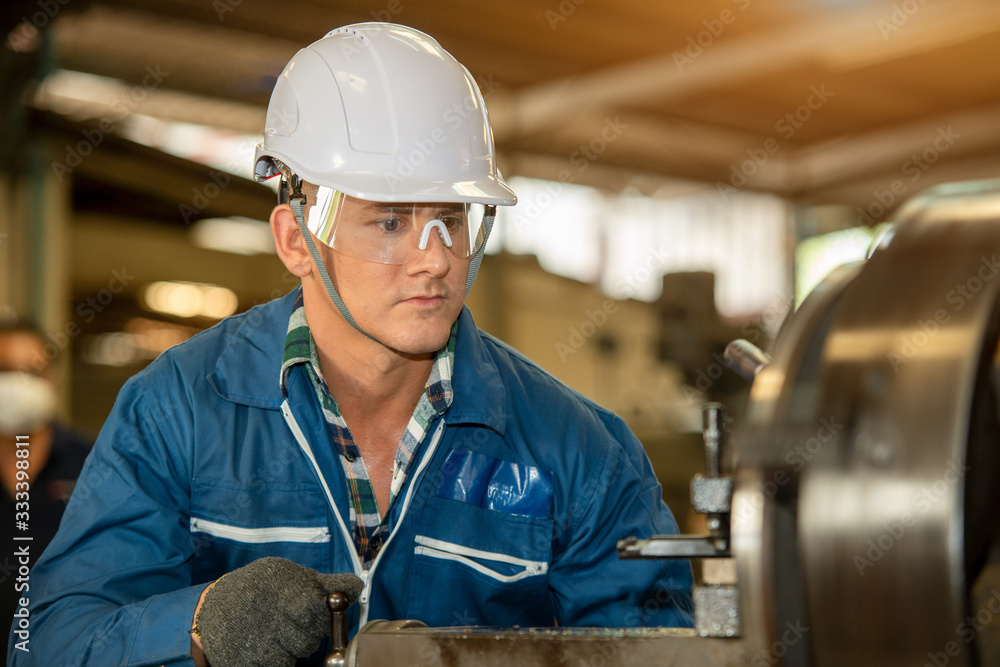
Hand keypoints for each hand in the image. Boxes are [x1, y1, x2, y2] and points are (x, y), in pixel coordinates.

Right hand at [193, 557, 363, 666]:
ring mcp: (259, 640)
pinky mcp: (247, 662)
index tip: (313, 611)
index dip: (320, 616)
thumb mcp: (292, 576)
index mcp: (285, 588)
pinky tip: (268, 644)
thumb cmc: (262, 589)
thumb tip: (357, 588)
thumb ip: (327, 584)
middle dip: (309, 633)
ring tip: (278, 632)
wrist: (214, 605)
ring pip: (298, 653)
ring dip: (294, 647)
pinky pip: (281, 664)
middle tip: (294, 623)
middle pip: (310, 638)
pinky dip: (279, 658)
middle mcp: (271, 614)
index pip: (318, 610)